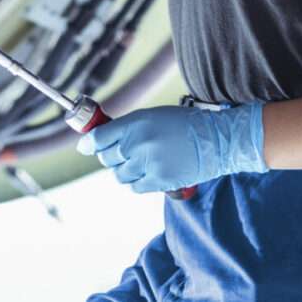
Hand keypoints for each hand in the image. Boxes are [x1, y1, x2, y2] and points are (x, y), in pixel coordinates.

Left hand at [76, 102, 264, 193]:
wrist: (217, 139)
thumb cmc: (183, 124)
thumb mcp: (152, 115)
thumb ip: (125, 127)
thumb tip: (93, 141)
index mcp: (136, 122)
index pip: (98, 137)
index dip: (88, 143)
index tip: (85, 146)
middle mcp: (139, 142)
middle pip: (107, 158)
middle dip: (112, 156)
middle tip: (126, 152)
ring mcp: (149, 163)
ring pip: (119, 174)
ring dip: (126, 170)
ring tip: (143, 161)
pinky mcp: (160, 181)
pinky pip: (134, 186)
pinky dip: (138, 181)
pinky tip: (150, 171)